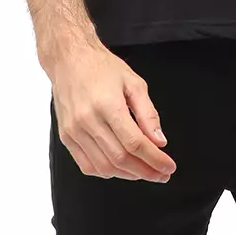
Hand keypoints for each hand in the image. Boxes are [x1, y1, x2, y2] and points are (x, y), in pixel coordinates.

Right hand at [49, 41, 176, 182]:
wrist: (69, 59)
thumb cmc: (102, 68)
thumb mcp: (134, 82)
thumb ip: (148, 114)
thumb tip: (159, 141)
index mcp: (107, 104)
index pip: (135, 143)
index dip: (155, 159)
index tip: (169, 167)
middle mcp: (88, 120)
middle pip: (121, 159)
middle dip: (145, 171)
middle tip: (161, 173)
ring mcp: (74, 131)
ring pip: (104, 167)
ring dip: (128, 175)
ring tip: (144, 172)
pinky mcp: (66, 137)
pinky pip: (87, 166)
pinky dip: (107, 172)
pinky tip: (121, 168)